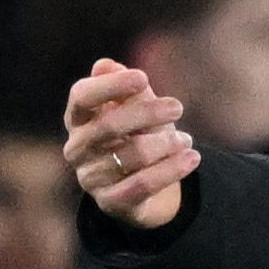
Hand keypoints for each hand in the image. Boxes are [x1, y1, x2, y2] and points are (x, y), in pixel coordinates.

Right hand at [64, 60, 199, 229]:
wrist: (149, 183)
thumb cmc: (139, 134)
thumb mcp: (138, 107)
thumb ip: (127, 89)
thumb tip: (105, 65)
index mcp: (77, 118)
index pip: (81, 97)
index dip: (109, 86)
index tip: (142, 78)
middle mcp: (76, 148)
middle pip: (108, 125)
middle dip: (147, 113)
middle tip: (178, 108)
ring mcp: (90, 177)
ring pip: (131, 156)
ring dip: (165, 144)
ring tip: (187, 140)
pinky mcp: (109, 202)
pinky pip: (142, 185)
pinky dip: (171, 169)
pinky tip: (192, 158)